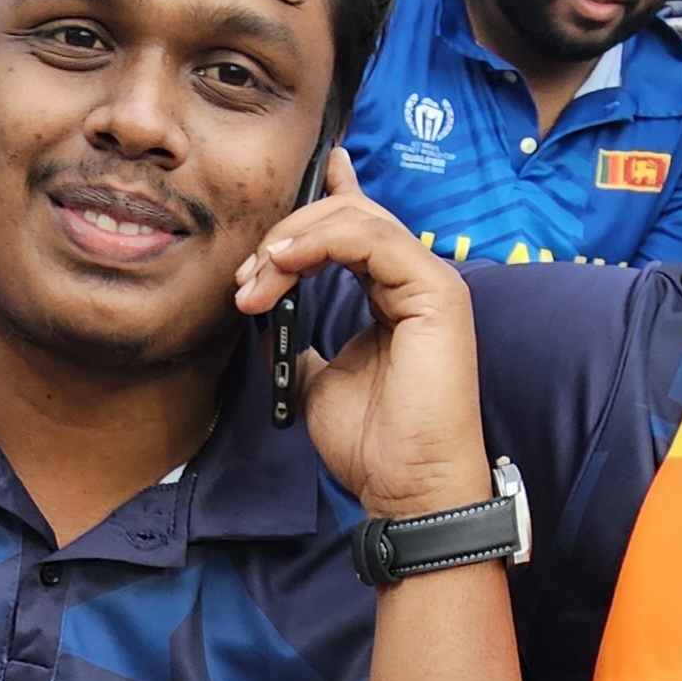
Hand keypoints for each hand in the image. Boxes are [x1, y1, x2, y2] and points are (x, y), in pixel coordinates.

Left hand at [233, 150, 491, 517]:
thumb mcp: (313, 379)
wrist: (406, 485)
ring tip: (257, 279)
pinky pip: (373, 241)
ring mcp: (429, 282)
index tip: (279, 195)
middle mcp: (414, 279)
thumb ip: (295, 340)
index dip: (323, 196)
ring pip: (357, 221)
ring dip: (294, 241)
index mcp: (391, 293)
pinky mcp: (436, 292)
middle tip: (245, 277)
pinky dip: (322, 243)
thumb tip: (262, 315)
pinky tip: (285, 262)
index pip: (356, 226)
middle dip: (286, 235)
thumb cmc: (372, 442)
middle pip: (349, 216)